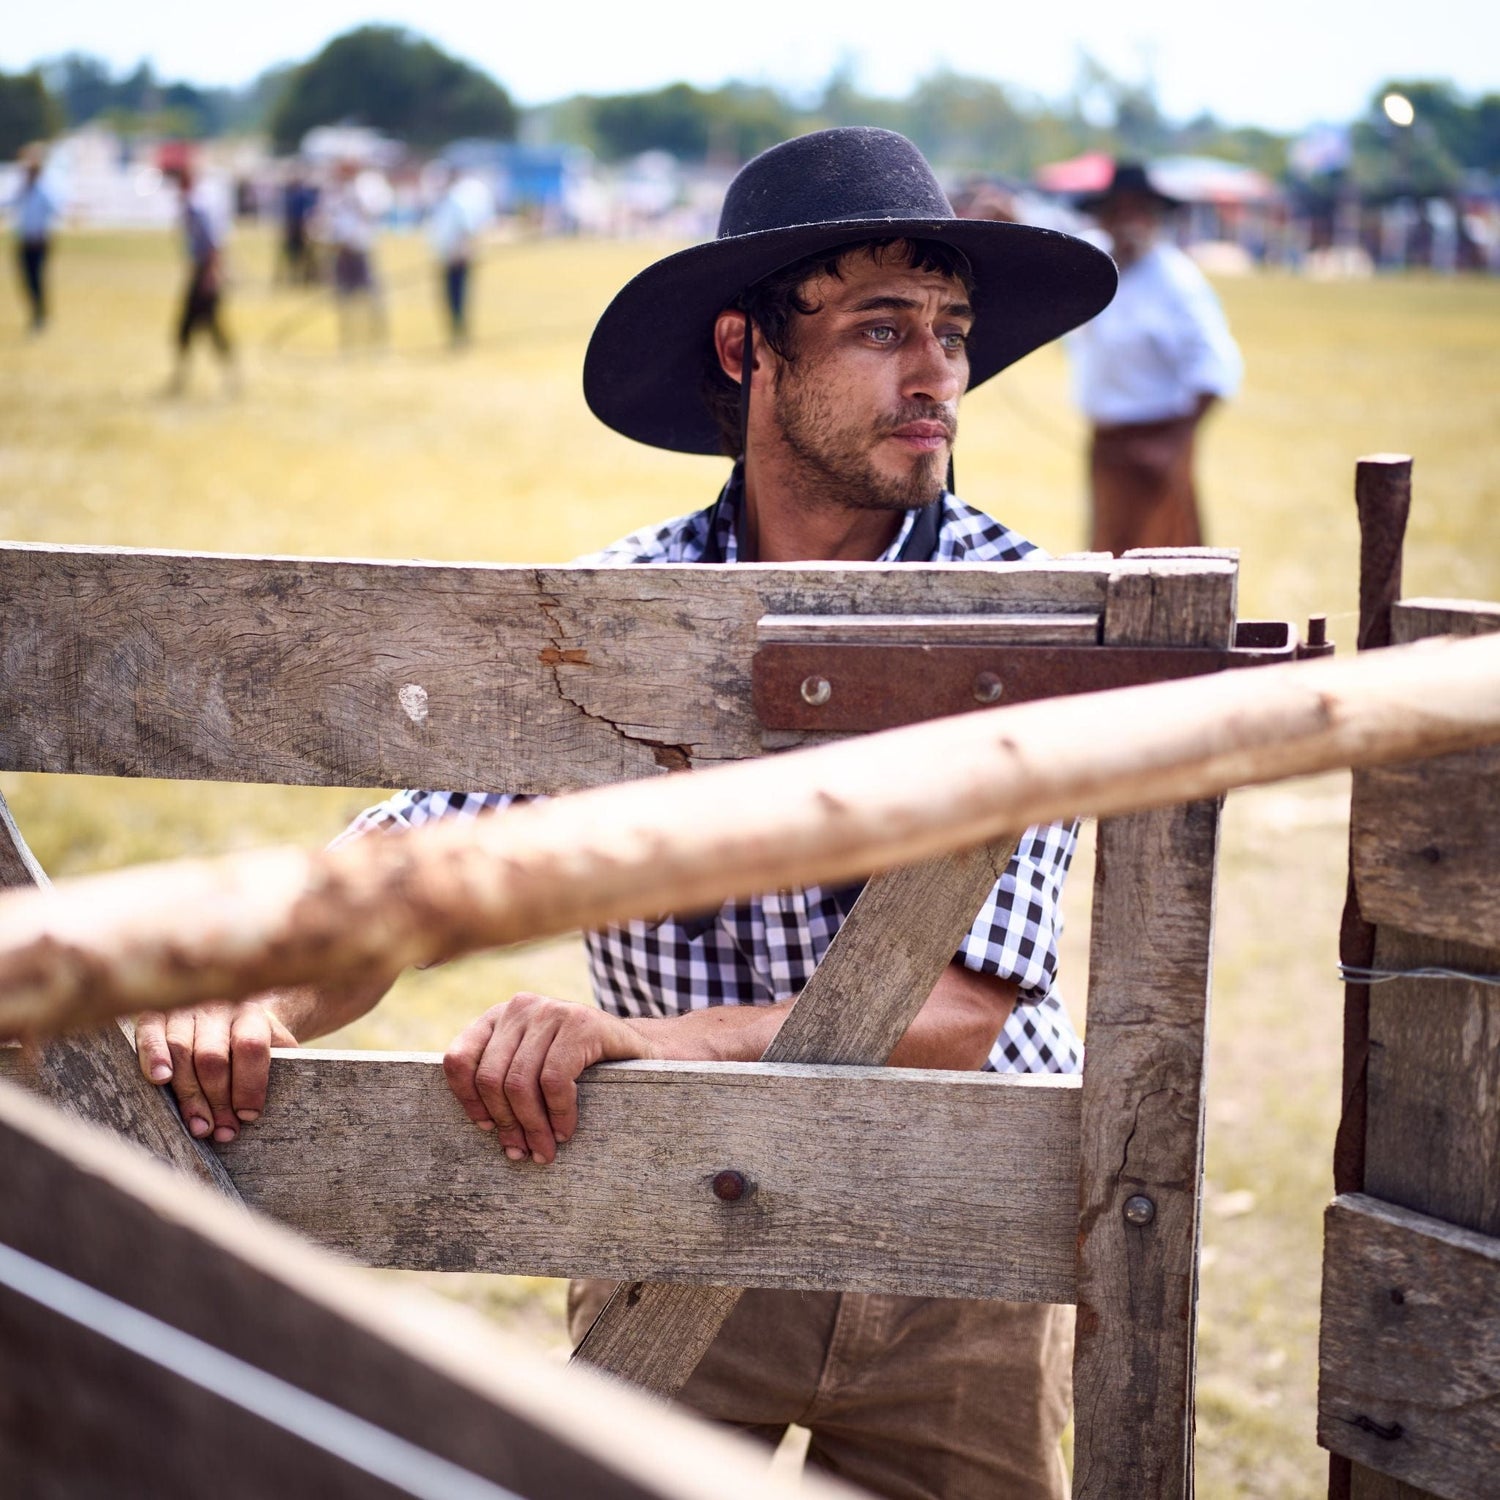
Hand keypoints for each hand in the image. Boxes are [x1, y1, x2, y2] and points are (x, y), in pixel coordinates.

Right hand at [136, 999, 297, 1143]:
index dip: (249, 1084)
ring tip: (200, 1127)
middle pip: (212, 1056)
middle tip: (223, 1131)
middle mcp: (218, 1009)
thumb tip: (267, 1109)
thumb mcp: (276, 1049)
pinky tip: (159, 1080)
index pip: (250, 1047)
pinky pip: (150, 1034)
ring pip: (181, 1050)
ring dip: (188, 1095)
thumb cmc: (254, 1042)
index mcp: (252, 1015)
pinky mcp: (157, 1015)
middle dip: (217, 1100)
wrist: (231, 1012)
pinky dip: (153, 1056)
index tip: (249, 1115)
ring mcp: (185, 1010)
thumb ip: (282, 1069)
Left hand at [444, 994, 652, 1164]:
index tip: (487, 1129)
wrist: (637, 1051)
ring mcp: (551, 1011)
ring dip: (532, 1128)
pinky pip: (554, 1081)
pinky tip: (565, 1131)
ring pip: (520, 1083)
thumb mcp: (532, 1064)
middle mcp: (520, 1008)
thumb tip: (482, 1126)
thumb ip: (503, 1078)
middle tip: (522, 1152)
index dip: (468, 1100)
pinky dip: (558, 1114)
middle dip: (506, 1124)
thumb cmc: (579, 1068)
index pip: (459, 1059)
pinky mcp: (581, 1023)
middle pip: (491, 1078)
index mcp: (498, 1017)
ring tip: (544, 1151)